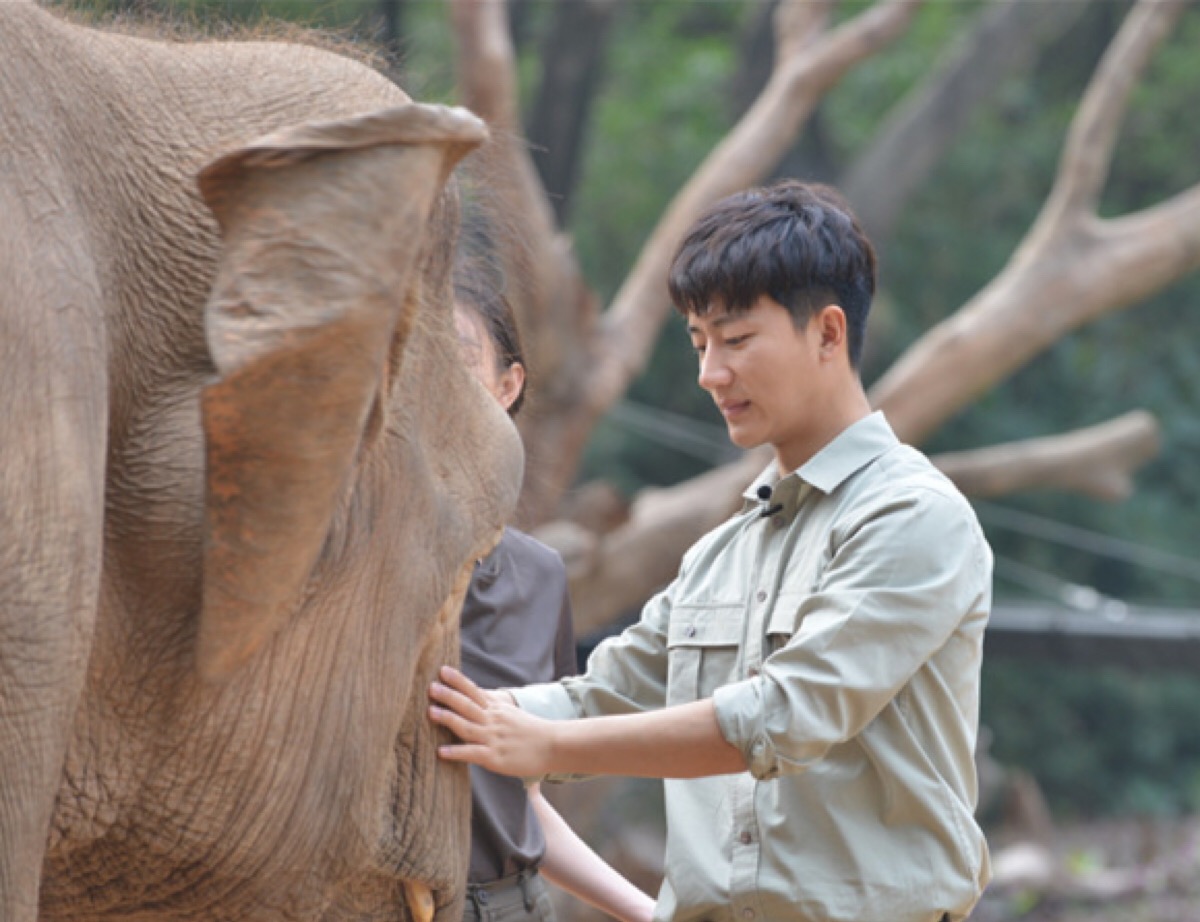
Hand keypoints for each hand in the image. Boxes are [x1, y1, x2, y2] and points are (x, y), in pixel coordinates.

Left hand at [428, 666, 553, 777]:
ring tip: (431, 712)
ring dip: (448, 719)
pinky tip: (441, 751)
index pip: (474, 691)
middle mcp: (493, 720)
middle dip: (449, 696)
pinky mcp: (494, 757)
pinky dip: (456, 752)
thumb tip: (474, 697)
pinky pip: (472, 753)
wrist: (553, 746)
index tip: (442, 670)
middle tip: (431, 687)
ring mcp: (493, 738)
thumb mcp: (511, 713)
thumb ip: (492, 707)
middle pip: (468, 705)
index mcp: (496, 709)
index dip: (458, 680)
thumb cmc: (532, 731)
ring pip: (467, 727)